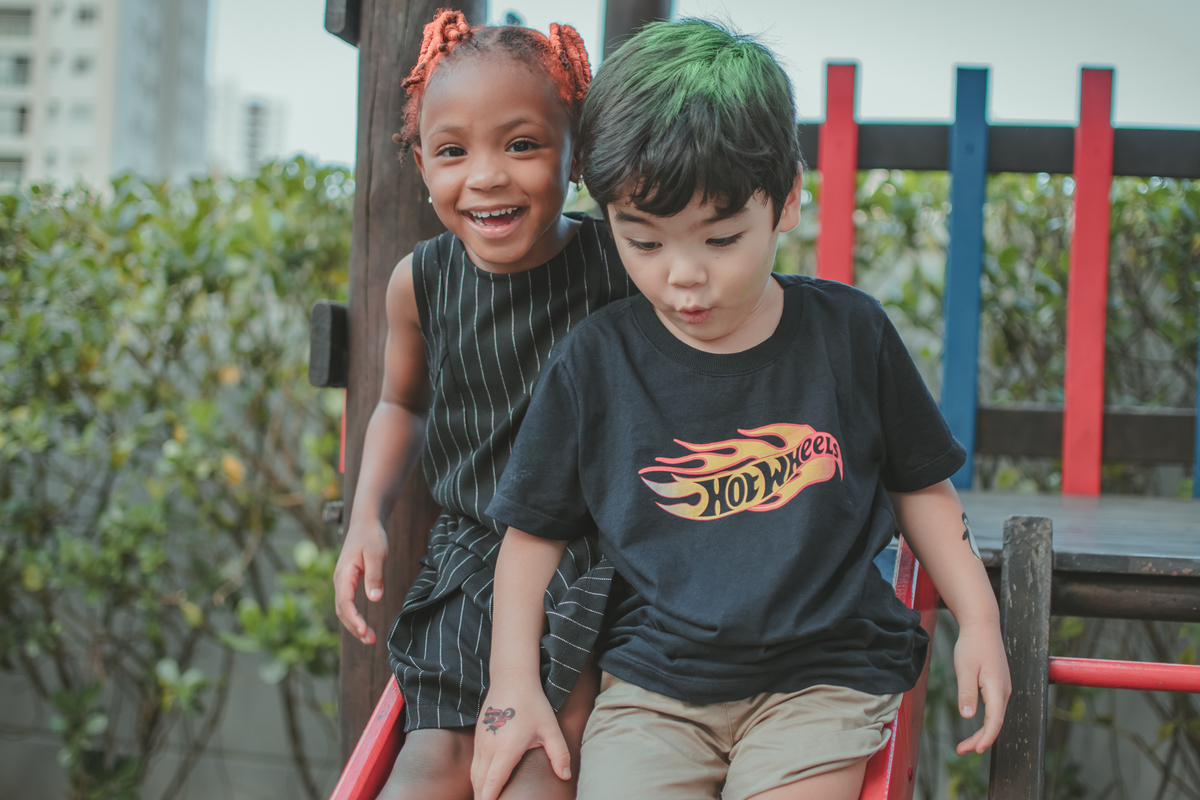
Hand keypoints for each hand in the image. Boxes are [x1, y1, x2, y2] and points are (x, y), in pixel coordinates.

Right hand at [333, 515, 388, 643]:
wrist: (365, 523)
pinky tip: (364, 626)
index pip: (344, 602)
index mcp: (344, 574)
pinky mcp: (349, 582)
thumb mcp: (376, 554)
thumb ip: (375, 575)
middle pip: (342, 610)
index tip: (364, 630)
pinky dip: (355, 617)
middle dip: (354, 627)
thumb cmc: (371, 536)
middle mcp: (339, 580)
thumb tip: (374, 598)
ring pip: (344, 609)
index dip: (353, 618)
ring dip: (354, 625)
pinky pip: (348, 604)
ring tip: (369, 638)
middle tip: (370, 640)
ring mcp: (343, 582)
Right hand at [471, 685, 570, 799]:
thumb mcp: (550, 728)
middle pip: (479, 783)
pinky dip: (476, 777)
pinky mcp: (478, 735)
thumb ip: (558, 754)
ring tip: (485, 799)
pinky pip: (474, 763)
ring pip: (474, 774)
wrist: (512, 678)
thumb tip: (566, 776)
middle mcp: (488, 748)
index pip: (491, 785)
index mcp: (505, 750)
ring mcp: (481, 741)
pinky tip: (483, 783)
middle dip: (482, 799)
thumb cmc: (532, 704)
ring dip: (478, 789)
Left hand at [953, 618, 1011, 754]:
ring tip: (964, 745)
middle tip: (961, 750)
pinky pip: (994, 708)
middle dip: (980, 740)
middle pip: (995, 723)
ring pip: (995, 716)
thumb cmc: (972, 645)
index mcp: (998, 689)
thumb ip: (967, 692)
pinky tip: (975, 725)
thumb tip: (967, 716)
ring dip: (982, 732)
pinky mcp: (998, 684)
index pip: (995, 721)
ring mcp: (1002, 688)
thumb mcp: (965, 669)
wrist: (982, 625)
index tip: (975, 750)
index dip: (986, 738)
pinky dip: (985, 721)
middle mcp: (1004, 691)